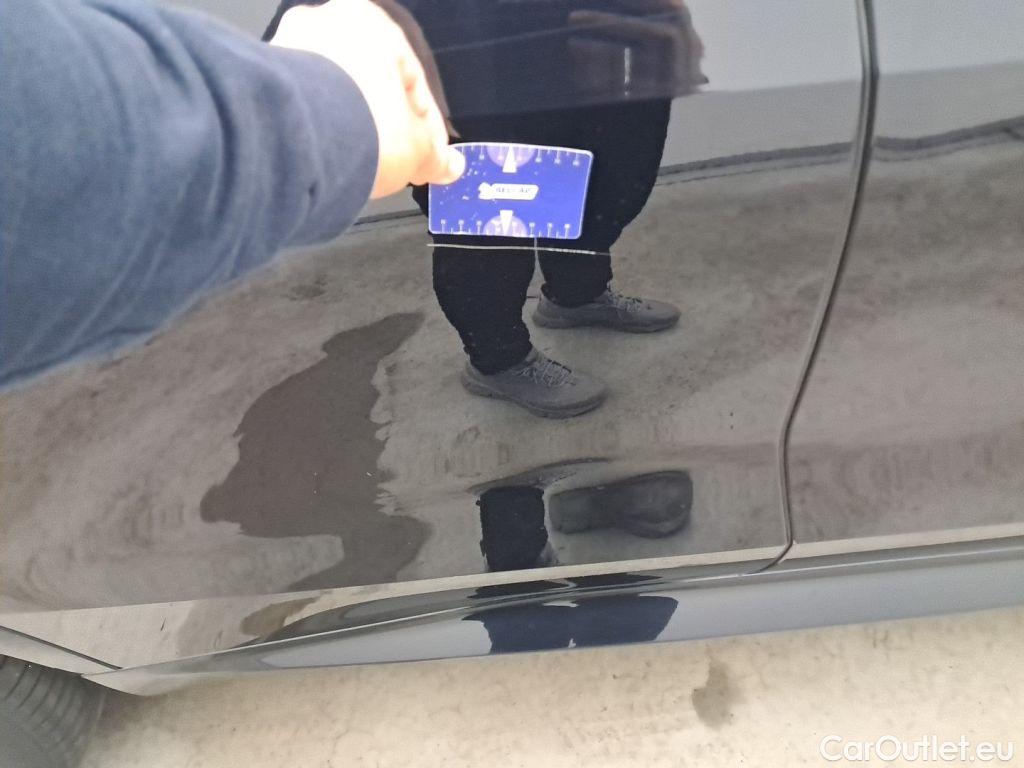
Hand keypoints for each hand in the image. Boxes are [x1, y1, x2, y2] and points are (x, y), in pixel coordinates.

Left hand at [270, 0, 463, 198]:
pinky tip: (332, 160)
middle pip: (371, 85)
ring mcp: (290, 48)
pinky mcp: (264, 80)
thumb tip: (451, 166)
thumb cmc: (368, 128)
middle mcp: (326, 22)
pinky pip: (306, 109)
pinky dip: (322, 132)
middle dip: (386, 125)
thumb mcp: (416, 149)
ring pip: (336, 96)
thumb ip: (435, 155)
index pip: (412, 80)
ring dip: (353, 128)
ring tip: (362, 167)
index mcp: (372, 21)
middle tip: (397, 163)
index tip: (429, 159)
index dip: (427, 127)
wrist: (298, 143)